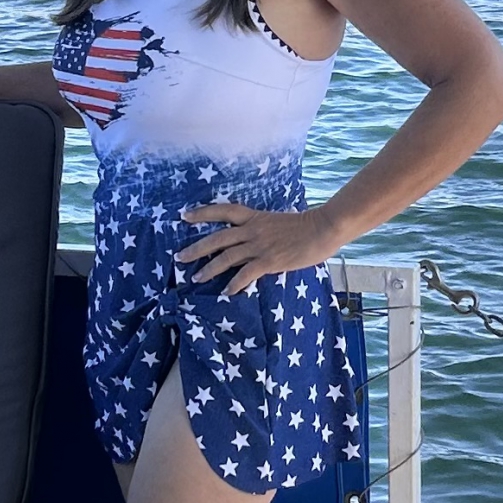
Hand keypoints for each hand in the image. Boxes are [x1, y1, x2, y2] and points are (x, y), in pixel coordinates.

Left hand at [174, 202, 338, 296]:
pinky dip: (235, 283)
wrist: (323, 228)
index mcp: (254, 217)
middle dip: (197, 248)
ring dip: (210, 268)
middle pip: (217, 237)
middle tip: (179, 257)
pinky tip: (228, 292)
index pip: (223, 211)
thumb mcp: (276, 223)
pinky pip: (246, 273)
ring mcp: (260, 245)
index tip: (184, 216)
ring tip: (197, 278)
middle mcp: (252, 230)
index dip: (203, 213)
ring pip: (227, 256)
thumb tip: (250, 243)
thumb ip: (261, 231)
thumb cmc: (304, 226)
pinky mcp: (269, 260)